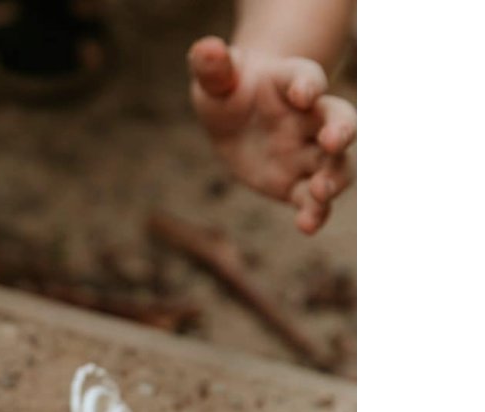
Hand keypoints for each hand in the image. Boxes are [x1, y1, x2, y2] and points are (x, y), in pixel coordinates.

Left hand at [188, 36, 355, 234]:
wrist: (234, 119)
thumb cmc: (228, 90)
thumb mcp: (215, 78)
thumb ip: (213, 66)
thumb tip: (206, 49)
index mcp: (293, 83)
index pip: (307, 77)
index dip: (308, 84)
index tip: (303, 92)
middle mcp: (311, 118)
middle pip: (339, 120)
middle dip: (342, 130)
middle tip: (335, 140)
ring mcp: (308, 153)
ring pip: (335, 165)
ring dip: (334, 179)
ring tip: (322, 191)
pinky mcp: (298, 184)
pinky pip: (313, 201)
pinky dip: (315, 214)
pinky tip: (307, 226)